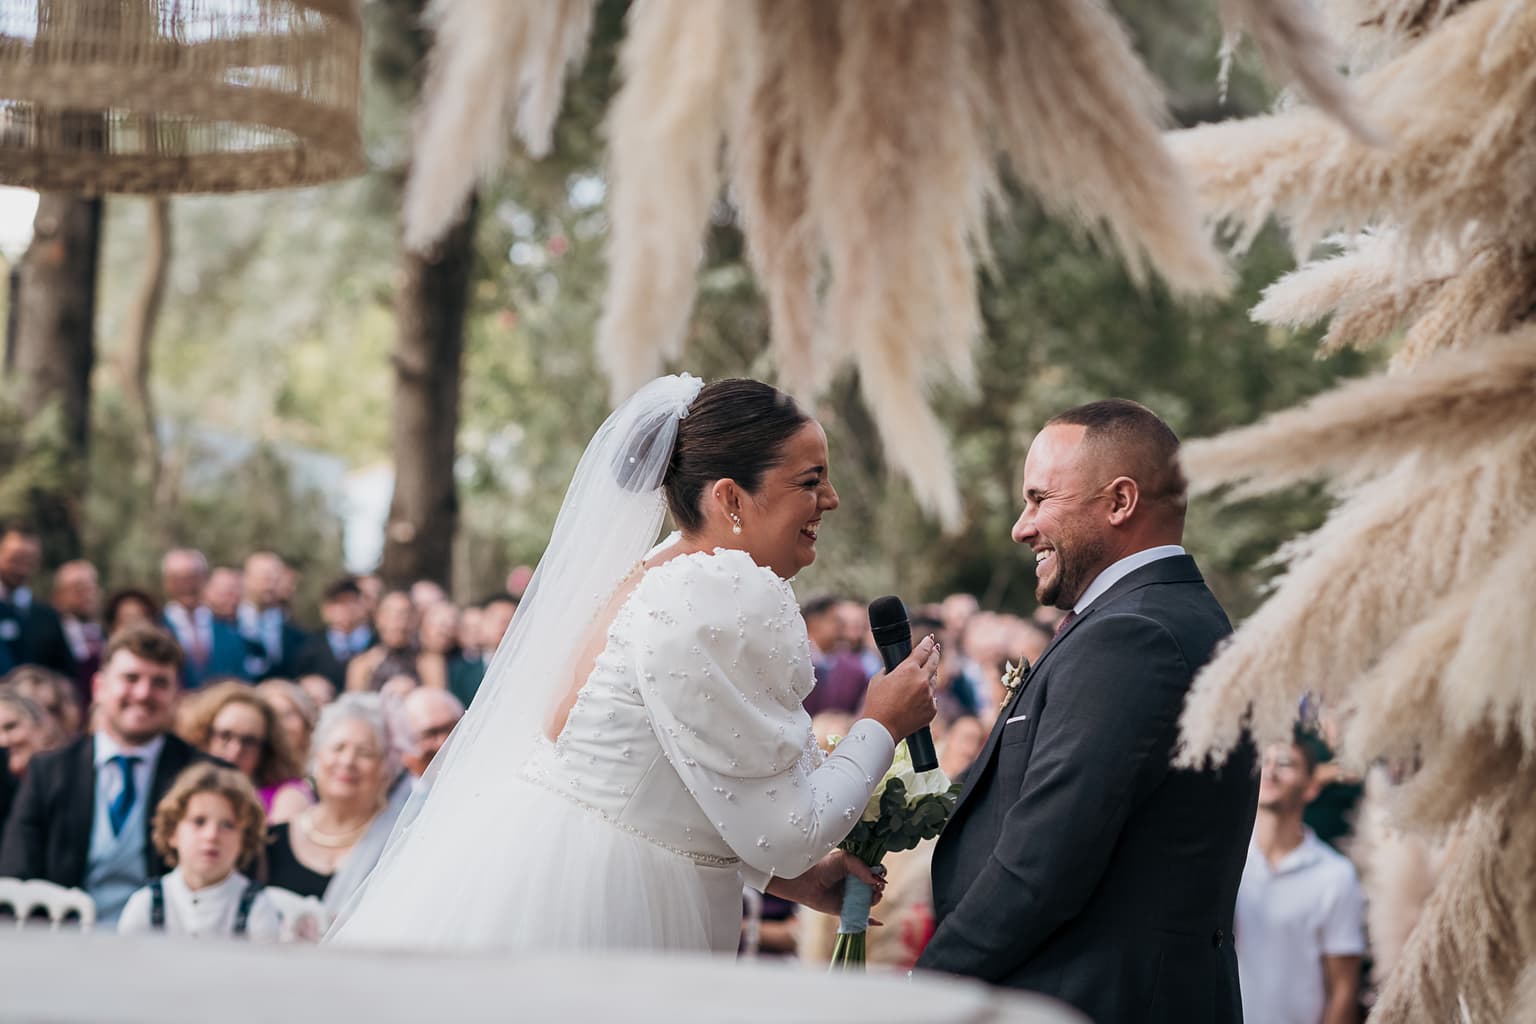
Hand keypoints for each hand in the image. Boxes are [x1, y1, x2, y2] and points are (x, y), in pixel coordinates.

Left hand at [768, 850, 886, 916]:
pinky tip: (878, 922)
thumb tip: (876, 880)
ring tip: (873, 896)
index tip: (879, 875)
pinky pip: (862, 917)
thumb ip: (861, 867)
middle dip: (879, 887)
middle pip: (875, 887)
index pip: (874, 871)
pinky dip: (871, 921)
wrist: (807, 882)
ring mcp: (852, 897)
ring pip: (871, 901)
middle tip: (876, 886)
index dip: (879, 874)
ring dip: (876, 899)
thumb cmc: (823, 867)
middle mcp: (855, 883)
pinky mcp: (847, 910)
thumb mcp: (844, 859)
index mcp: (856, 869)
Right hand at [862, 634, 940, 740]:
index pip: (923, 650)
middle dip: (935, 653)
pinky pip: (932, 698)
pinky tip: (918, 698)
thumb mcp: (878, 679)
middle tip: (936, 648)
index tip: (930, 638)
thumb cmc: (876, 703)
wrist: (882, 728)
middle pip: (934, 662)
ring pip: (934, 680)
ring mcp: (929, 695)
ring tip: (923, 676)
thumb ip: (891, 669)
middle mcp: (922, 680)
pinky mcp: (932, 709)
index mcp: (908, 669)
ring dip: (930, 676)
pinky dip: (926, 696)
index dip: (928, 642)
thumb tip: (898, 666)